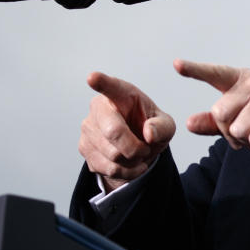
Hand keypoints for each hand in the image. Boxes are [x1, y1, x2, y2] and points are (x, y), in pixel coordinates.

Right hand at [78, 72, 175, 190]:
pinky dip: (126, 172)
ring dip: (133, 162)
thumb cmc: (150, 128)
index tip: (92, 78)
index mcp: (121, 94)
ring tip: (138, 155)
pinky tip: (130, 165)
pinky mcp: (84, 148)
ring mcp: (88, 128)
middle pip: (114, 132)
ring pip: (112, 155)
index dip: (101, 82)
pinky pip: (107, 168)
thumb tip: (149, 133)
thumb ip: (163, 127)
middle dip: (136, 148)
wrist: (137, 147)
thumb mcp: (166, 125)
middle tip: (145, 149)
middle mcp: (99, 107)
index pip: (110, 87)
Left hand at [174, 59, 249, 176]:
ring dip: (247, 140)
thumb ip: (213, 123)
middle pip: (219, 113)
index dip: (195, 70)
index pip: (215, 74)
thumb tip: (189, 123)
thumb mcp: (237, 124)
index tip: (176, 64)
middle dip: (229, 131)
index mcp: (243, 80)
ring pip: (236, 129)